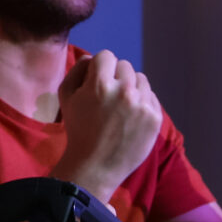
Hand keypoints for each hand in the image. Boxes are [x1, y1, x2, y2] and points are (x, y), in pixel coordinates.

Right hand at [58, 50, 161, 191]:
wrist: (96, 165)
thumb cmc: (78, 130)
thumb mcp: (66, 97)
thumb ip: (77, 70)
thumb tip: (92, 58)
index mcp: (100, 84)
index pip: (106, 56)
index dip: (100, 68)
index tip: (97, 82)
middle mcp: (124, 91)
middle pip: (125, 66)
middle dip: (116, 77)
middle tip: (108, 97)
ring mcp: (142, 105)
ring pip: (140, 79)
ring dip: (131, 87)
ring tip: (120, 106)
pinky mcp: (155, 117)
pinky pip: (151, 96)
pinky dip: (142, 102)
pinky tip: (131, 116)